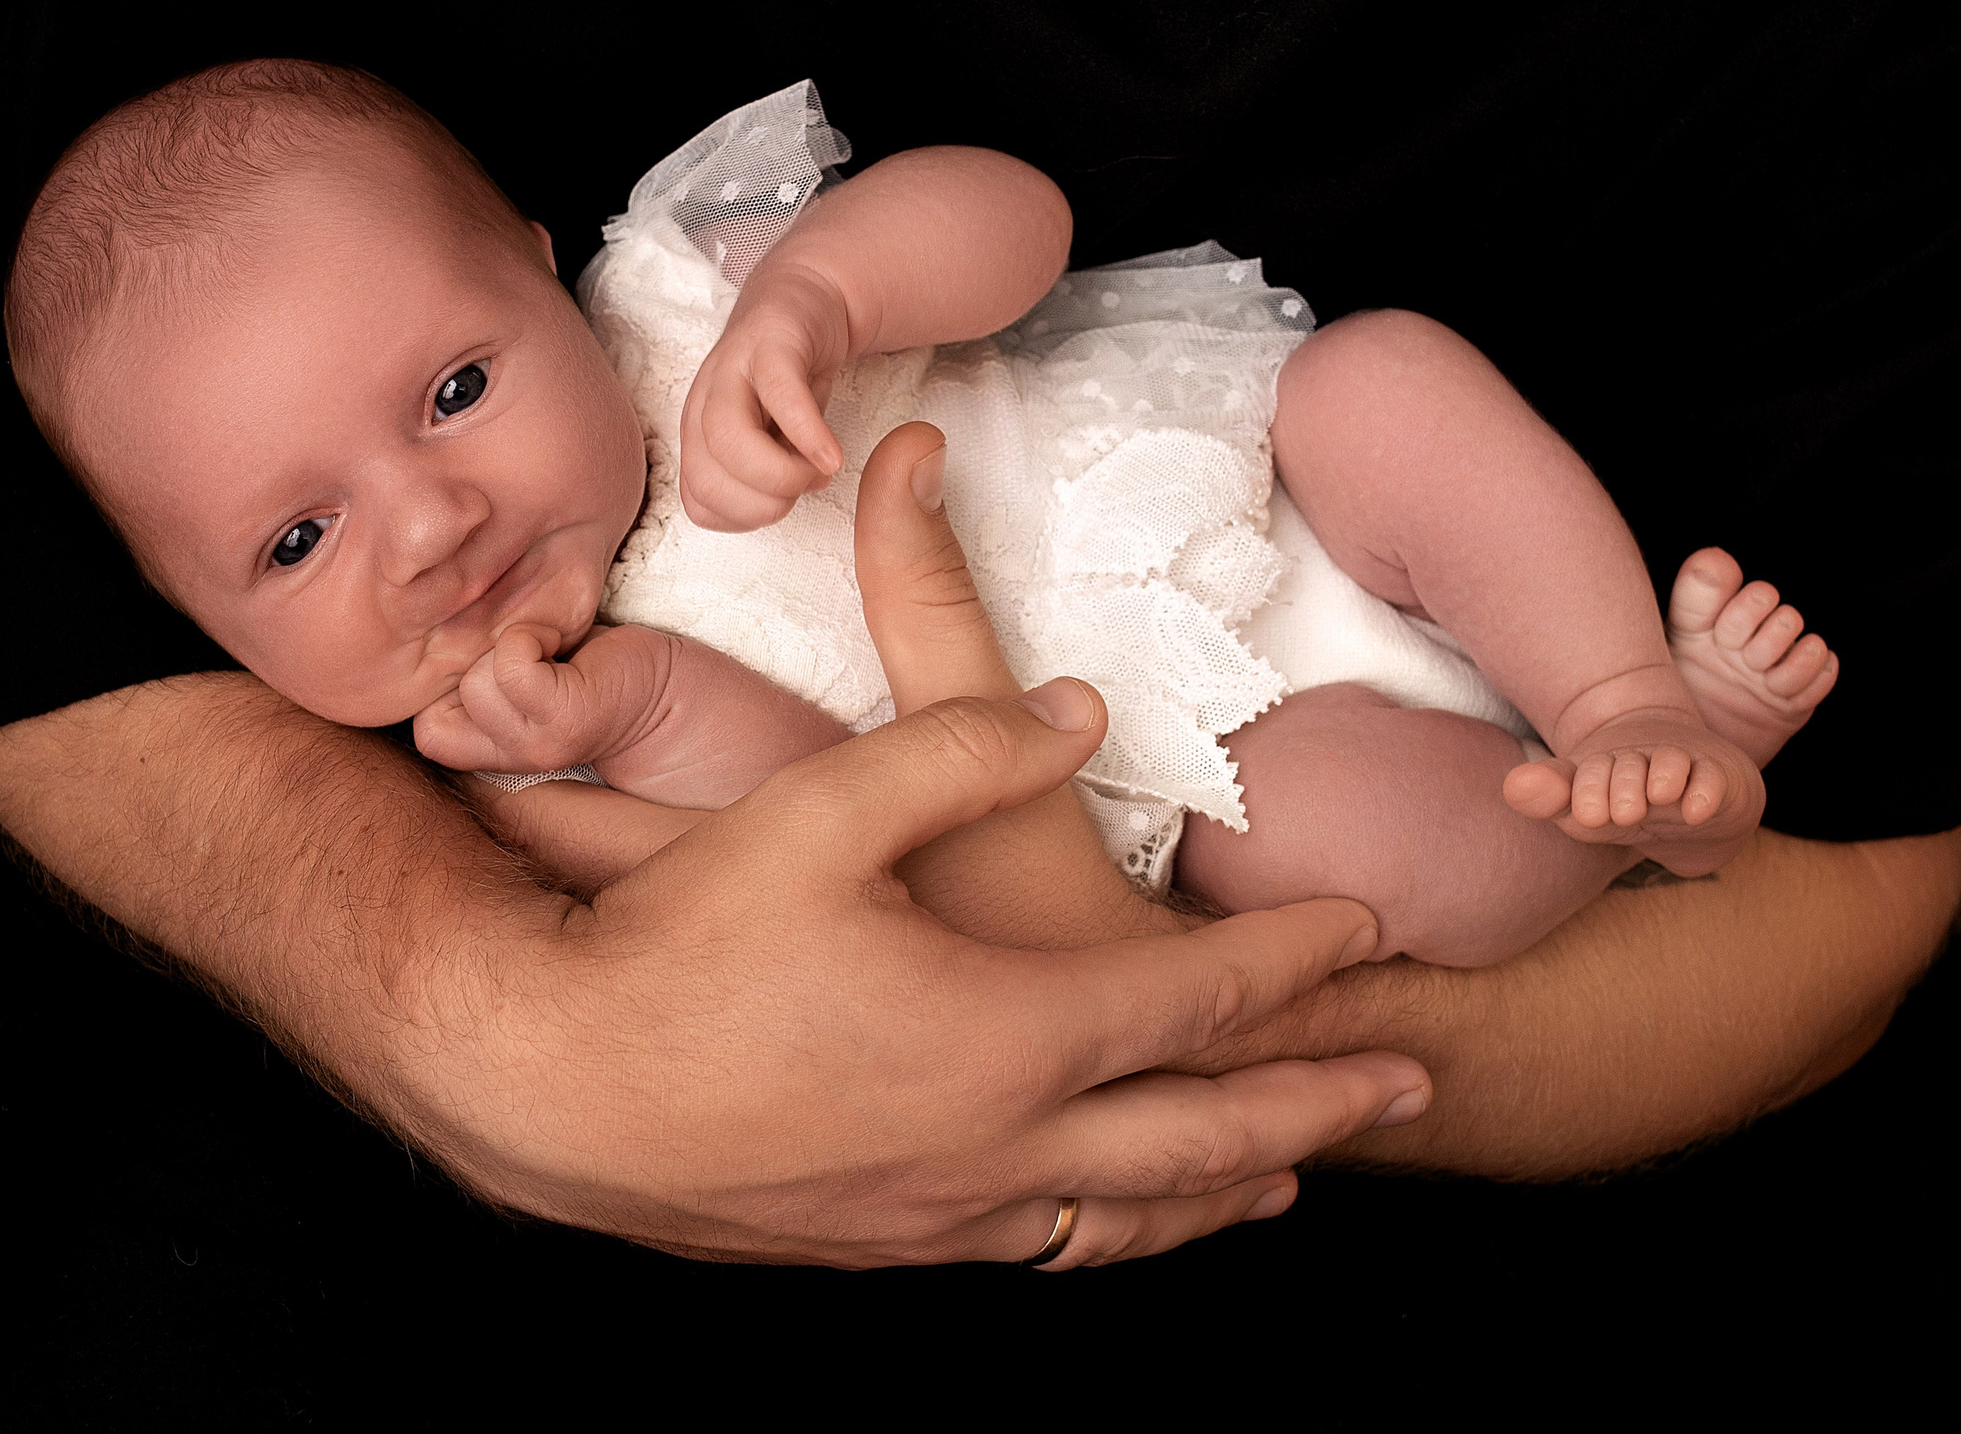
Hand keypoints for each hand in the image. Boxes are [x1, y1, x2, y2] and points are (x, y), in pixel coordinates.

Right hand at [411, 622, 668, 774]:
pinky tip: (562, 644)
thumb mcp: (513, 679)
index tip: (496, 667)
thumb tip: (422, 631)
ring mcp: (536, 746)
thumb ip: (469, 675)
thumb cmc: (588, 671)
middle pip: (438, 703)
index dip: (447, 685)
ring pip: (476, 681)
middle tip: (530, 660)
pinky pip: (512, 663)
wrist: (669, 696)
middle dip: (476, 664)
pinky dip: (531, 638)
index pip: (420, 732)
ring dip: (510, 647)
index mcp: (489, 753)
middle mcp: (508, 761)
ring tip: (550, 651)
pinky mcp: (567, 720)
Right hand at [416, 680, 1429, 1267]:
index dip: (1295, 962)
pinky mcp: (881, 1240)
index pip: (1198, 1001)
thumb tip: (1077, 714)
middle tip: (1415, 1083)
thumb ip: (962, 749)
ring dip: (1225, 1188)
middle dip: (1320, 1102)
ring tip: (1293, 1181)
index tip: (1370, 930)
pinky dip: (1112, 1232)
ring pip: (1130, 1214)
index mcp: (1009, 1035)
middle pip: (1206, 1136)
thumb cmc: (675, 947)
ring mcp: (942, 1210)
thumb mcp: (820, 811)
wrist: (546, 1087)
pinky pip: (1039, 1246)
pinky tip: (1104, 1221)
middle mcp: (1000, 1144)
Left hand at [679, 269, 853, 530]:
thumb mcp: (774, 438)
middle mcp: (703, 404)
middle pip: (706, 474)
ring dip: (778, 474)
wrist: (805, 300)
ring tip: (818, 473)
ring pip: (727, 435)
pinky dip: (806, 433)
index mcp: (698, 437)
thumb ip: (775, 472)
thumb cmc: (786, 380)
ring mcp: (733, 370)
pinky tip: (832, 454)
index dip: (743, 519)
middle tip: (802, 492)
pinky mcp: (770, 344)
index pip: (698, 502)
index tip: (783, 507)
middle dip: (761, 503)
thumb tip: (799, 493)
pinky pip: (780, 392)